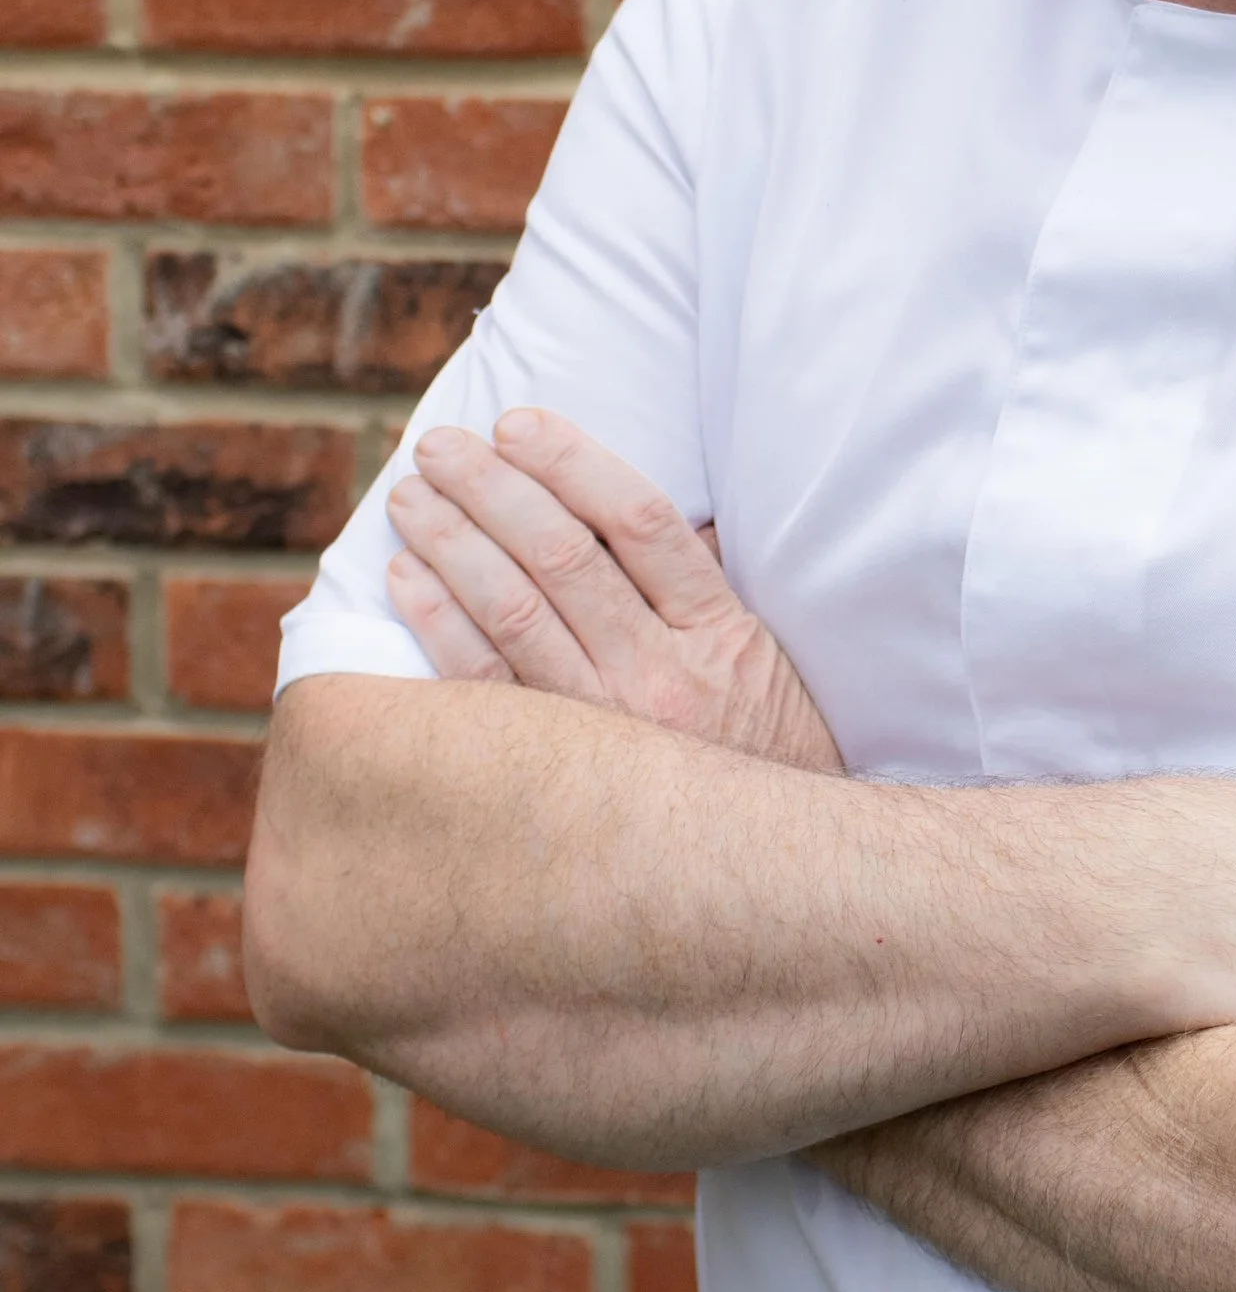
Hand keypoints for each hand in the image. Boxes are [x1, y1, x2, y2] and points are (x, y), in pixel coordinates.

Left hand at [385, 409, 843, 776]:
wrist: (771, 868)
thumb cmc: (763, 744)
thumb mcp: (760, 654)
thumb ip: (701, 580)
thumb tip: (627, 504)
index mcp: (719, 631)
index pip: (640, 520)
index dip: (572, 461)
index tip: (518, 423)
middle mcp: (661, 676)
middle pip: (563, 556)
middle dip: (492, 489)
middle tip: (440, 446)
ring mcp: (604, 728)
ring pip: (513, 612)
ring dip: (451, 543)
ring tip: (411, 497)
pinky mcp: (558, 771)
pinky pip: (483, 687)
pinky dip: (439, 623)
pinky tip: (407, 578)